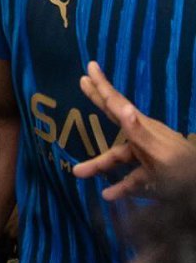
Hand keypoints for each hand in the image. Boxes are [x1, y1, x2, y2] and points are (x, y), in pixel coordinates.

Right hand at [73, 62, 195, 199]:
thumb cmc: (183, 172)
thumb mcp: (160, 154)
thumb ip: (139, 132)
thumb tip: (123, 108)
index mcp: (143, 129)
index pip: (117, 104)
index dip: (102, 87)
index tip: (90, 67)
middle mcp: (143, 137)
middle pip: (115, 117)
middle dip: (99, 101)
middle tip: (82, 81)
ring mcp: (148, 155)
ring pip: (118, 156)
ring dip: (99, 163)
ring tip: (78, 172)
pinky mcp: (154, 173)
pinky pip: (132, 177)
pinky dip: (120, 186)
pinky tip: (108, 195)